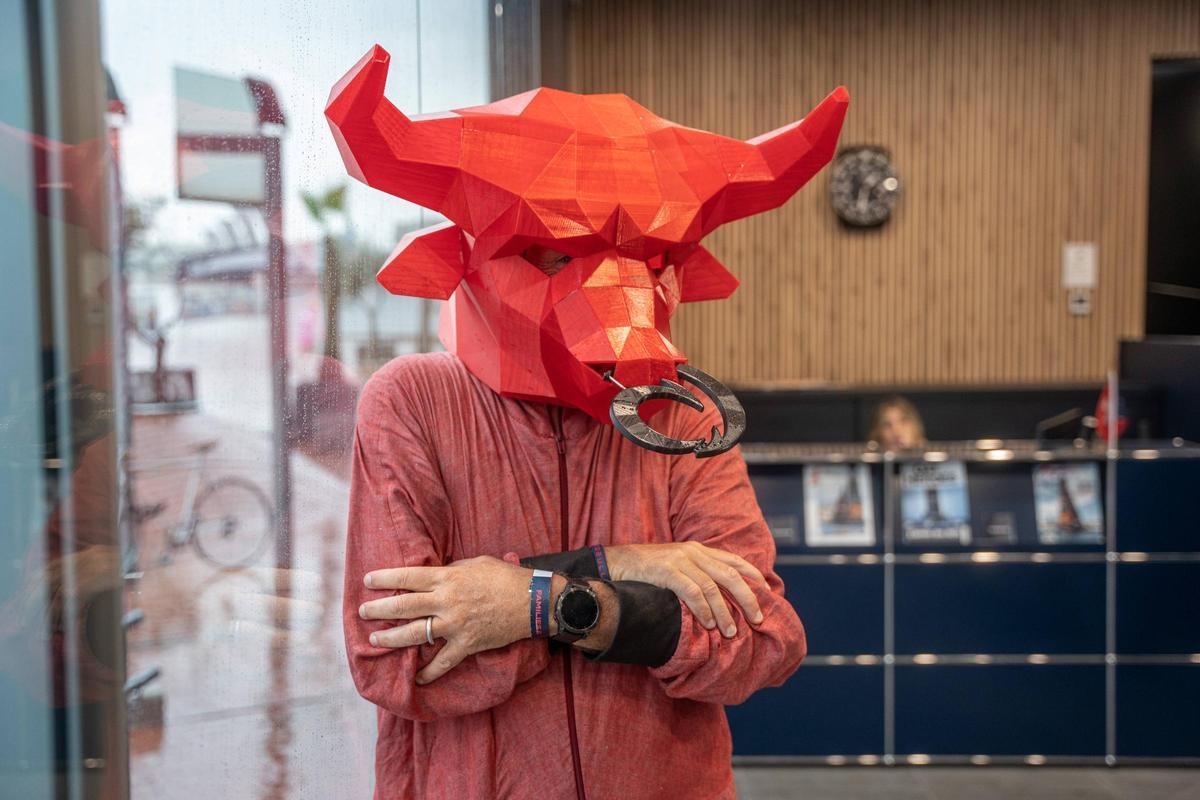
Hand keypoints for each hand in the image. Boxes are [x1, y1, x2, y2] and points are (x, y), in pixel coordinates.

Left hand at [359, 555, 530, 683]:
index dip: (385, 579)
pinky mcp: (467, 644)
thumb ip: (452, 570)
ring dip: (392, 638)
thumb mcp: (476, 563)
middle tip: (363, 612)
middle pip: (404, 607)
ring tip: (376, 640)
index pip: (408, 577)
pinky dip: (429, 673)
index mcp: (448, 578)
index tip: (367, 581)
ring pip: (415, 634)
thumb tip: (435, 574)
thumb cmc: (505, 577)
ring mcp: (455, 626)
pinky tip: (416, 678)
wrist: (532, 602)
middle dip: (379, 610)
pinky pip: (443, 662)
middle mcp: (446, 602)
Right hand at [604, 542, 764, 636]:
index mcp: (698, 549)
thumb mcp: (675, 565)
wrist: (615, 562)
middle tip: (757, 619)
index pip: (733, 560)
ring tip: (730, 632)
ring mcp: (679, 560)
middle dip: (748, 597)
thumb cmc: (645, 570)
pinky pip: (692, 592)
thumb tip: (717, 598)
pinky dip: (703, 610)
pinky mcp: (666, 571)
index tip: (768, 592)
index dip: (753, 575)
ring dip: (724, 612)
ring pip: (712, 587)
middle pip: (730, 574)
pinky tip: (708, 624)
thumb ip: (696, 574)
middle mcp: (693, 552)